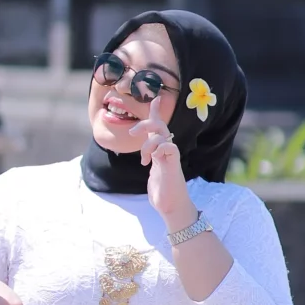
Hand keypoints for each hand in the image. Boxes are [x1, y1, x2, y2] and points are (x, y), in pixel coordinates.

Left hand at [130, 111, 194, 230]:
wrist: (172, 207)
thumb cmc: (163, 190)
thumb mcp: (153, 169)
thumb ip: (151, 157)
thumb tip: (146, 152)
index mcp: (161, 150)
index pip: (159, 127)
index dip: (156, 112)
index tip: (155, 98)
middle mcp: (167, 150)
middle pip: (160, 127)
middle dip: (146, 125)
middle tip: (131, 133)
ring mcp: (171, 157)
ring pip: (162, 136)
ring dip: (148, 144)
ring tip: (143, 160)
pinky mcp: (173, 166)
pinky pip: (170, 148)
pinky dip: (160, 148)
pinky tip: (153, 159)